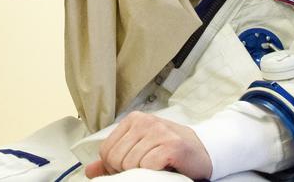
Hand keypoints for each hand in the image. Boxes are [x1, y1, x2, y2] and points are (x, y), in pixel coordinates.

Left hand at [84, 112, 211, 178]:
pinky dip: (154, 172)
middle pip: (116, 158)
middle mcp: (145, 122)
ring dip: (143, 172)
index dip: (115, 167)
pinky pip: (148, 166)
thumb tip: (90, 170)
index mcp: (133, 120)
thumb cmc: (170, 150)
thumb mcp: (140, 149)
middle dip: (127, 171)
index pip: (106, 151)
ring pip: (131, 163)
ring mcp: (159, 131)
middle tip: (145, 168)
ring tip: (156, 166)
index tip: (131, 167)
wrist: (203, 151)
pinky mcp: (171, 145)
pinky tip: (164, 166)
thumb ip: (113, 159)